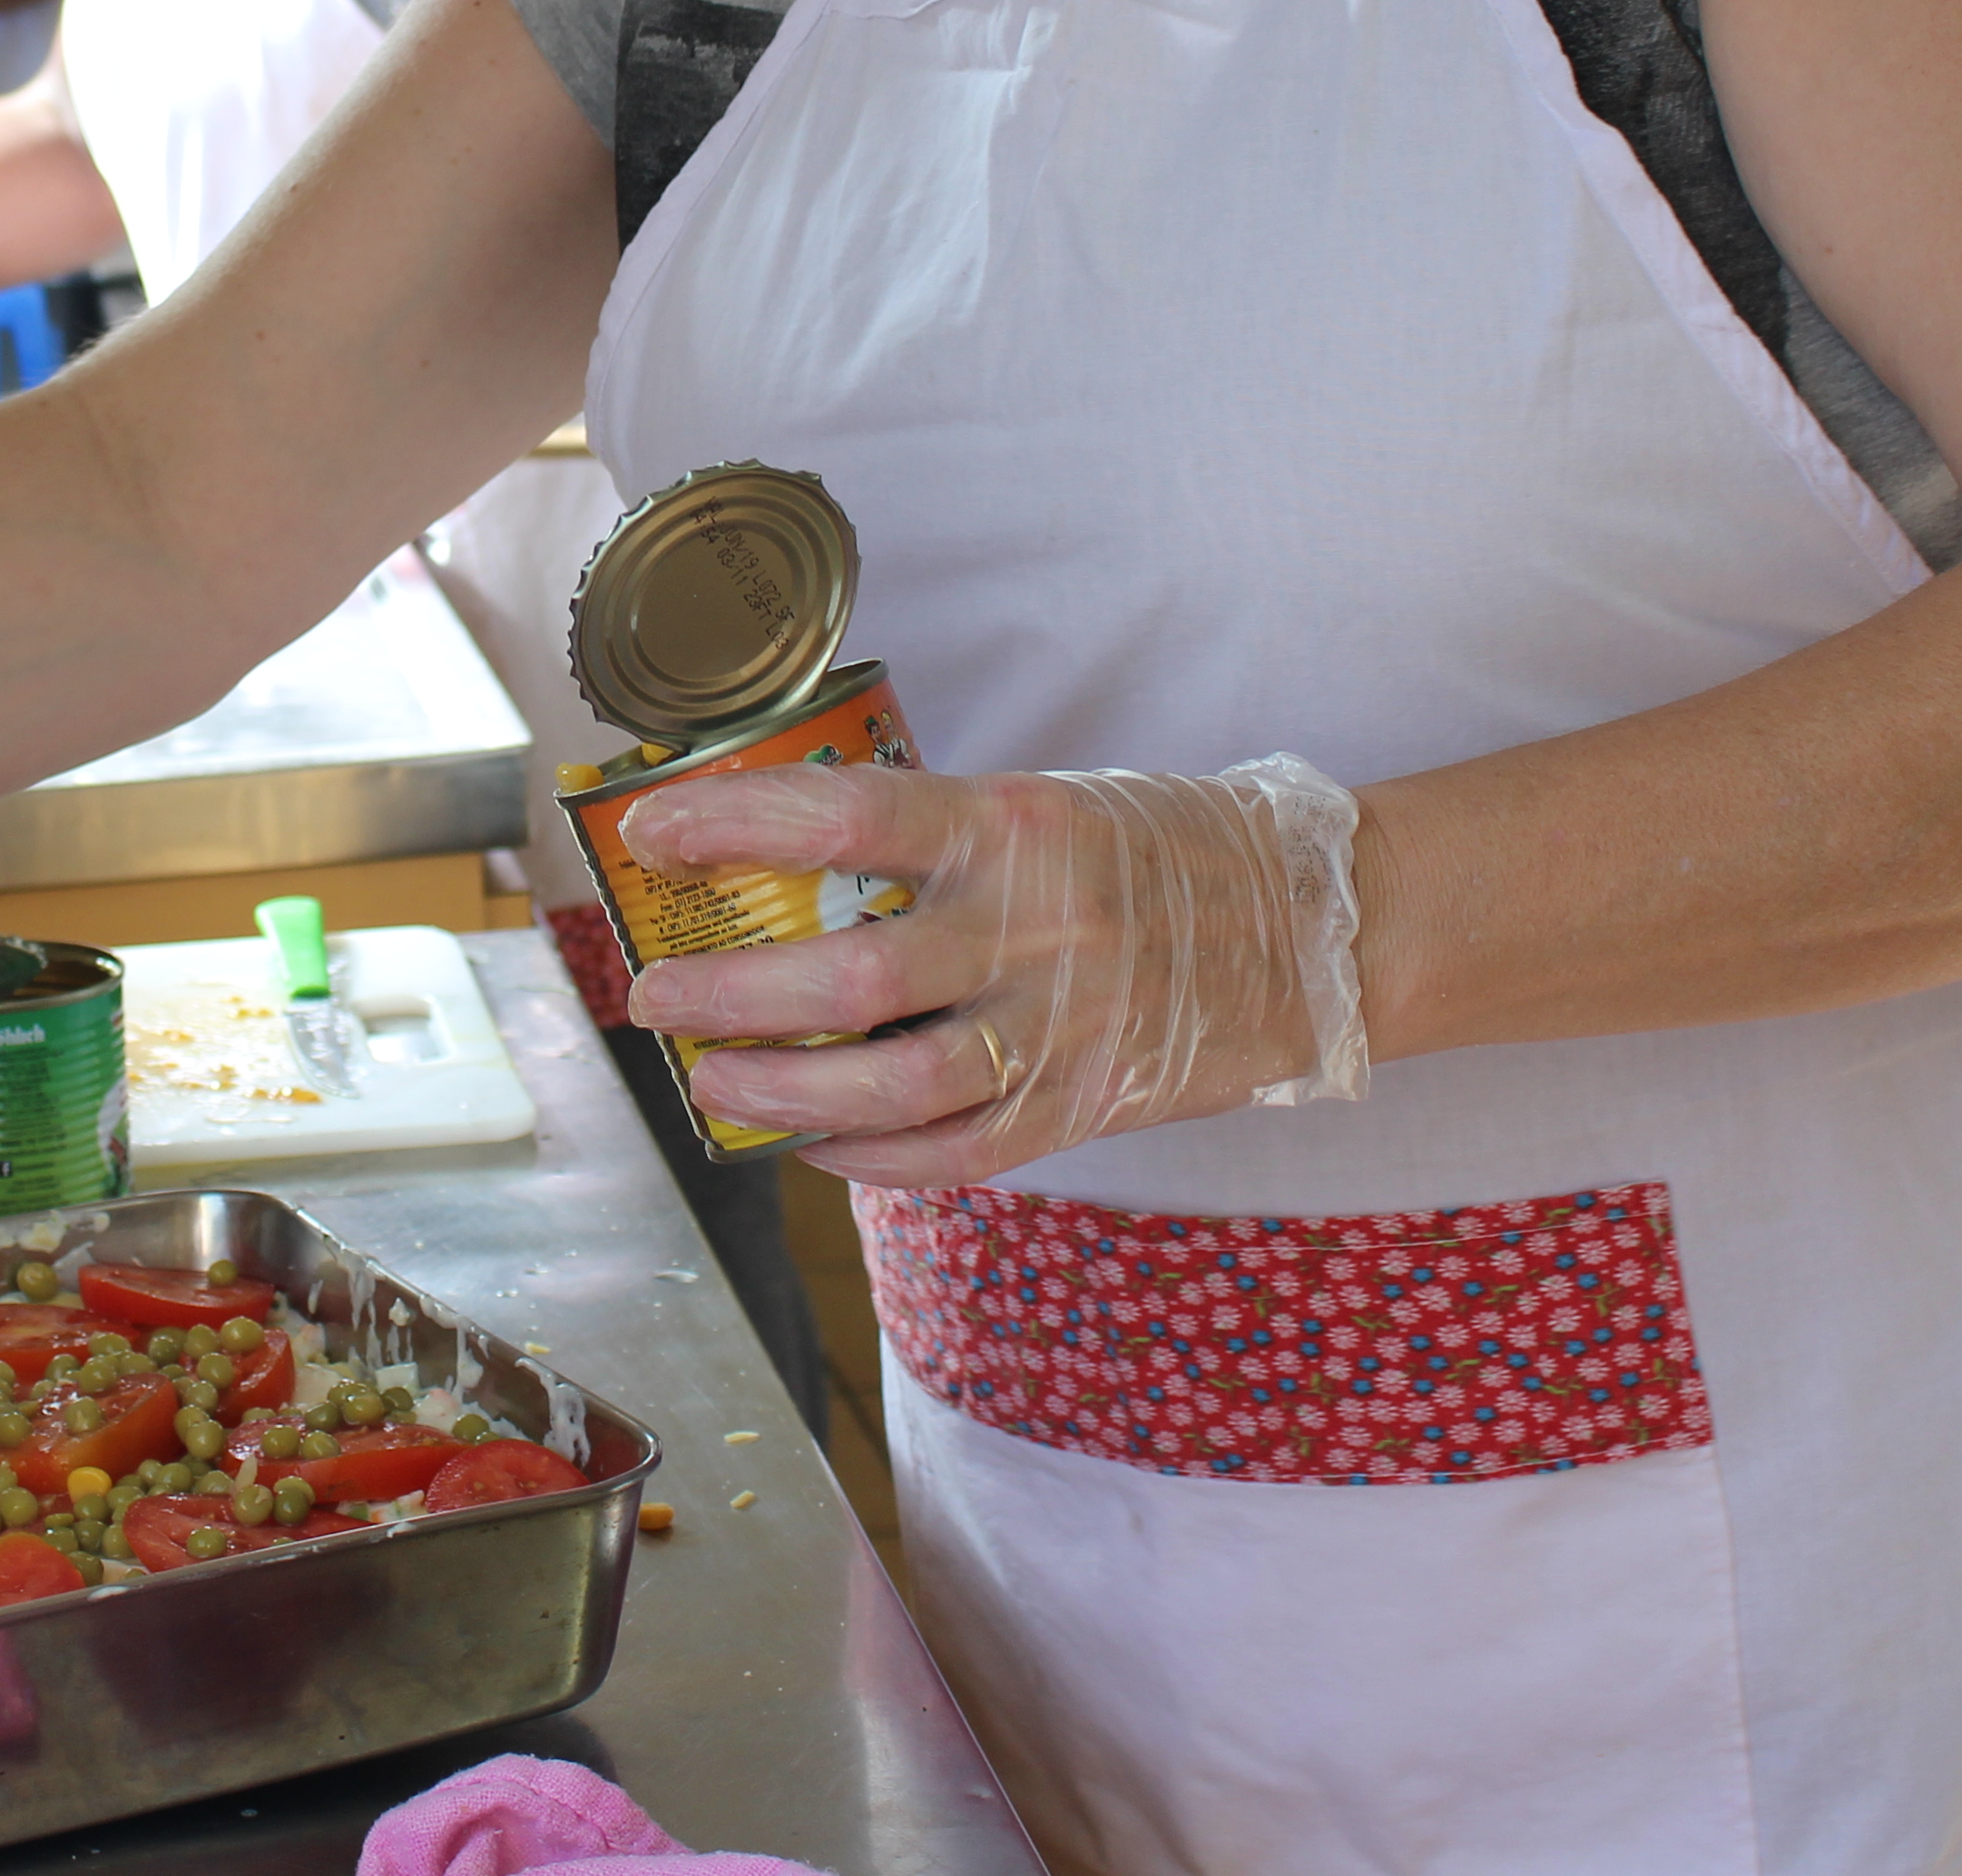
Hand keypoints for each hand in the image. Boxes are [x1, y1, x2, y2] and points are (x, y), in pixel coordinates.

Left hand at [613, 756, 1372, 1188]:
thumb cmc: (1154, 849)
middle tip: (654, 995)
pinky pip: (958, 1152)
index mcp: (1011, 824)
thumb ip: (929, 839)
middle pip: (849, 972)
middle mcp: (1033, 926)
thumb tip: (775, 860)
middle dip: (729, 993)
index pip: (843, 816)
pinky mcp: (1086, 1106)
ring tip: (711, 1084)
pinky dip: (872, 1159)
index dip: (734, 825)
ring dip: (782, 1091)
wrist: (1311, 926)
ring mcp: (1063, 1028)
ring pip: (895, 1083)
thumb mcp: (1042, 803)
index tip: (651, 834)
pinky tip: (810, 1145)